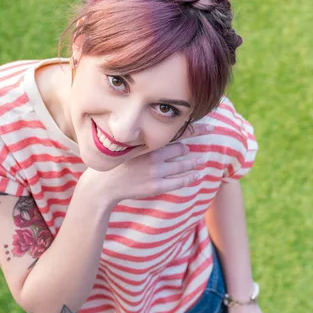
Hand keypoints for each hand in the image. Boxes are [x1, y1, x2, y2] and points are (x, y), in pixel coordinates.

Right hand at [84, 124, 212, 202]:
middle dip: (191, 148)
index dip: (195, 129)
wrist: (103, 185)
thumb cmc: (117, 163)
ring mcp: (155, 172)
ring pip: (182, 166)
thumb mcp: (129, 147)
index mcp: (146, 143)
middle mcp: (153, 156)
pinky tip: (196, 175)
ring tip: (200, 161)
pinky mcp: (155, 186)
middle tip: (202, 147)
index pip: (175, 133)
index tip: (210, 126)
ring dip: (193, 163)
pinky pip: (179, 182)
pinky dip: (189, 178)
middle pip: (181, 149)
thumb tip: (162, 131)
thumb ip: (145, 139)